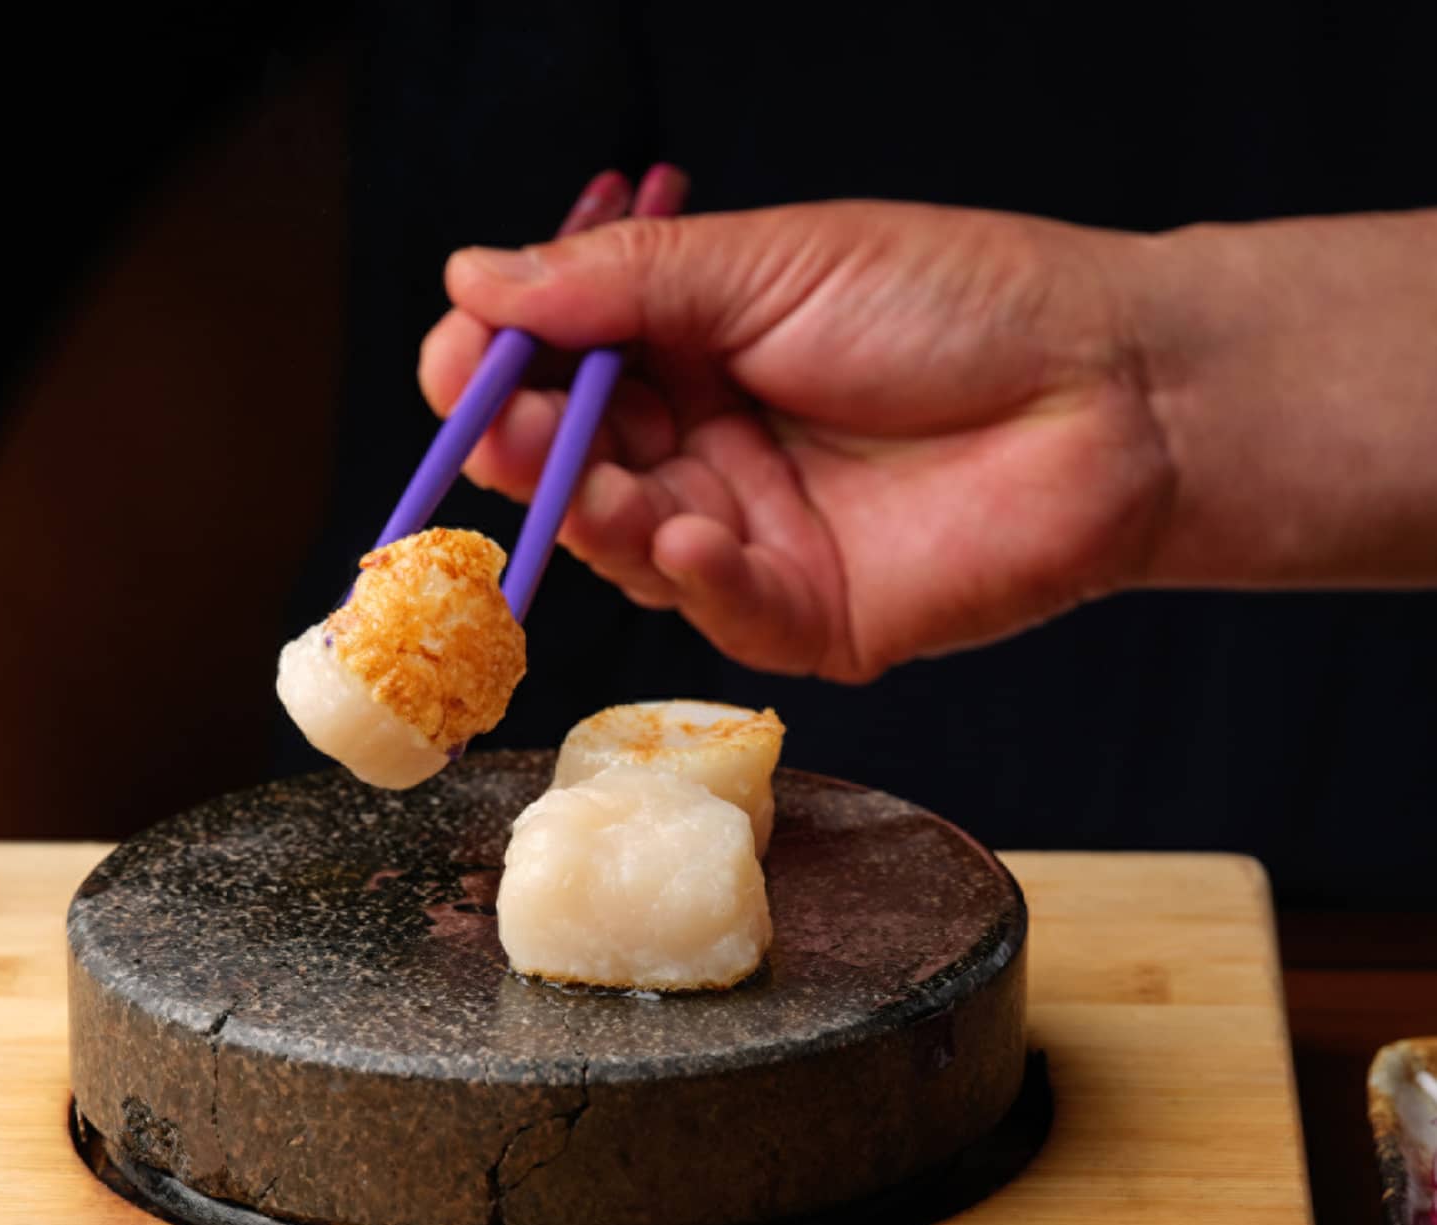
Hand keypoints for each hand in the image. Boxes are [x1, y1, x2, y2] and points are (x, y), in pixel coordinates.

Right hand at [418, 201, 1172, 680]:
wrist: (1110, 390)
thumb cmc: (959, 303)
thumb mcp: (772, 264)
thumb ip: (623, 285)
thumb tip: (476, 280)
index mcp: (695, 354)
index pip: (561, 373)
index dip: (502, 371)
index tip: (458, 359)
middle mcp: (712, 451)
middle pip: (577, 469)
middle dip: (527, 452)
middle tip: (492, 430)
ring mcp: (756, 540)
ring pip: (634, 547)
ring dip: (600, 516)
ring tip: (591, 478)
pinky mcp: (808, 616)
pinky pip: (723, 611)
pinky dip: (696, 577)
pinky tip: (693, 532)